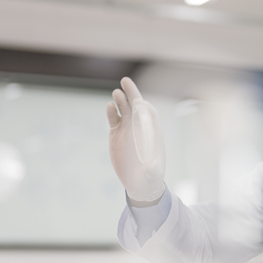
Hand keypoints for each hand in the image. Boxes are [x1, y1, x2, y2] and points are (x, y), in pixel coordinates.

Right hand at [107, 77, 165, 202]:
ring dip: (121, 100)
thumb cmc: (150, 177)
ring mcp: (127, 129)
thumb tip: (150, 167)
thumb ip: (152, 170)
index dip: (145, 106)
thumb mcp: (152, 175)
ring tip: (116, 93)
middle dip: (132, 93)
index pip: (150, 113)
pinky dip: (111, 112)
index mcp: (151, 132)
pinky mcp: (116, 134)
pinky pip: (114, 119)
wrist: (139, 182)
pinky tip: (110, 107)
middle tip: (125, 81)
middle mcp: (139, 127)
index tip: (140, 102)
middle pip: (136, 105)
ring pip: (124, 109)